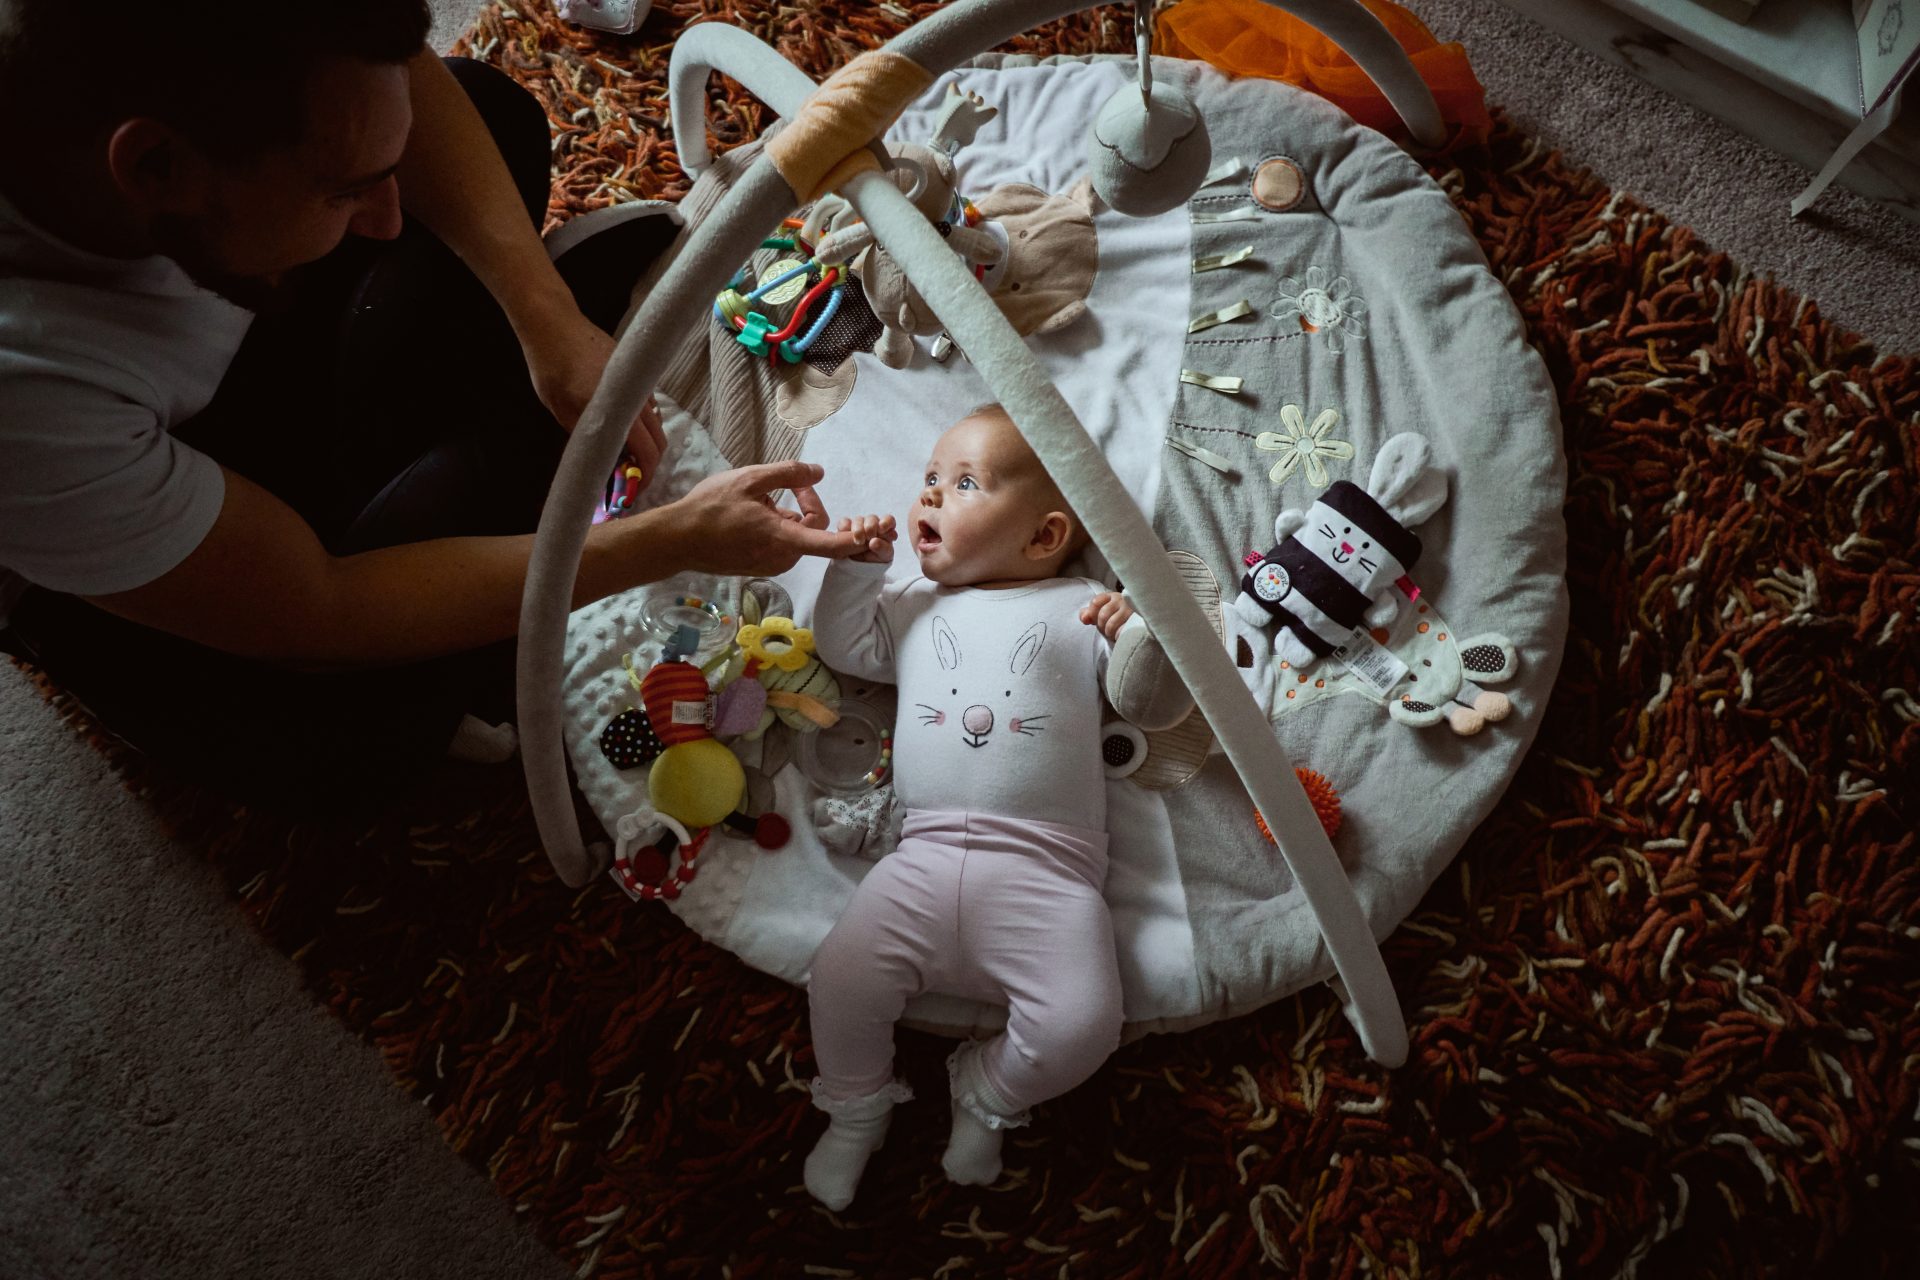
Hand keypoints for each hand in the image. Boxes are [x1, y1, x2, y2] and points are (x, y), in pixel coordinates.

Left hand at [523, 311, 667, 490]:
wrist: (554, 324)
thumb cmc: (551, 367)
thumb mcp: (561, 411)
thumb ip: (586, 437)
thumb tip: (602, 462)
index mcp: (618, 409)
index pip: (647, 452)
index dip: (645, 476)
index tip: (634, 491)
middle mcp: (637, 398)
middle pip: (659, 441)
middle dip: (649, 464)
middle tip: (629, 478)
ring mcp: (640, 385)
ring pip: (657, 424)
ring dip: (647, 444)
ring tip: (625, 454)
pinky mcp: (637, 375)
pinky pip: (649, 407)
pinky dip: (643, 425)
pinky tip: (624, 428)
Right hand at [661, 461, 862, 576]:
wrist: (676, 540)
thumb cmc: (710, 508)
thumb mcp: (751, 479)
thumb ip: (789, 474)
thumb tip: (819, 472)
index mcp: (784, 539)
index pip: (832, 545)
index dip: (856, 538)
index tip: (871, 528)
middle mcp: (781, 559)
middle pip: (813, 531)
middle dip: (806, 505)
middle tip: (787, 483)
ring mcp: (769, 566)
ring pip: (795, 537)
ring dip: (788, 515)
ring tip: (758, 498)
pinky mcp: (758, 567)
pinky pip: (779, 544)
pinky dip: (774, 527)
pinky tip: (749, 513)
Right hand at [834, 514, 896, 562]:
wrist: (862, 565)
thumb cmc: (878, 557)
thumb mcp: (884, 556)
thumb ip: (883, 548)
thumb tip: (874, 542)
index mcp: (885, 529)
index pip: (888, 519)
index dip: (886, 522)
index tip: (882, 529)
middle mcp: (872, 524)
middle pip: (872, 518)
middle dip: (871, 527)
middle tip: (869, 537)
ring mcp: (859, 525)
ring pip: (858, 520)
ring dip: (858, 529)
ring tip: (859, 541)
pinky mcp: (845, 529)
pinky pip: (844, 523)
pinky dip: (845, 526)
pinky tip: (845, 533)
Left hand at [1080, 591, 1134, 640]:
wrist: (1142, 619)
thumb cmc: (1116, 616)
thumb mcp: (1101, 612)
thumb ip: (1089, 613)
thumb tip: (1084, 618)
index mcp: (1111, 596)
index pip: (1095, 603)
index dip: (1092, 614)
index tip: (1095, 620)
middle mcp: (1122, 600)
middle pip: (1102, 615)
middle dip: (1101, 626)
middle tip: (1106, 630)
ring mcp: (1130, 611)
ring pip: (1111, 624)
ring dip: (1109, 633)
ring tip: (1113, 634)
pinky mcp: (1137, 622)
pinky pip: (1121, 631)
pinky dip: (1117, 636)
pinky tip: (1119, 636)